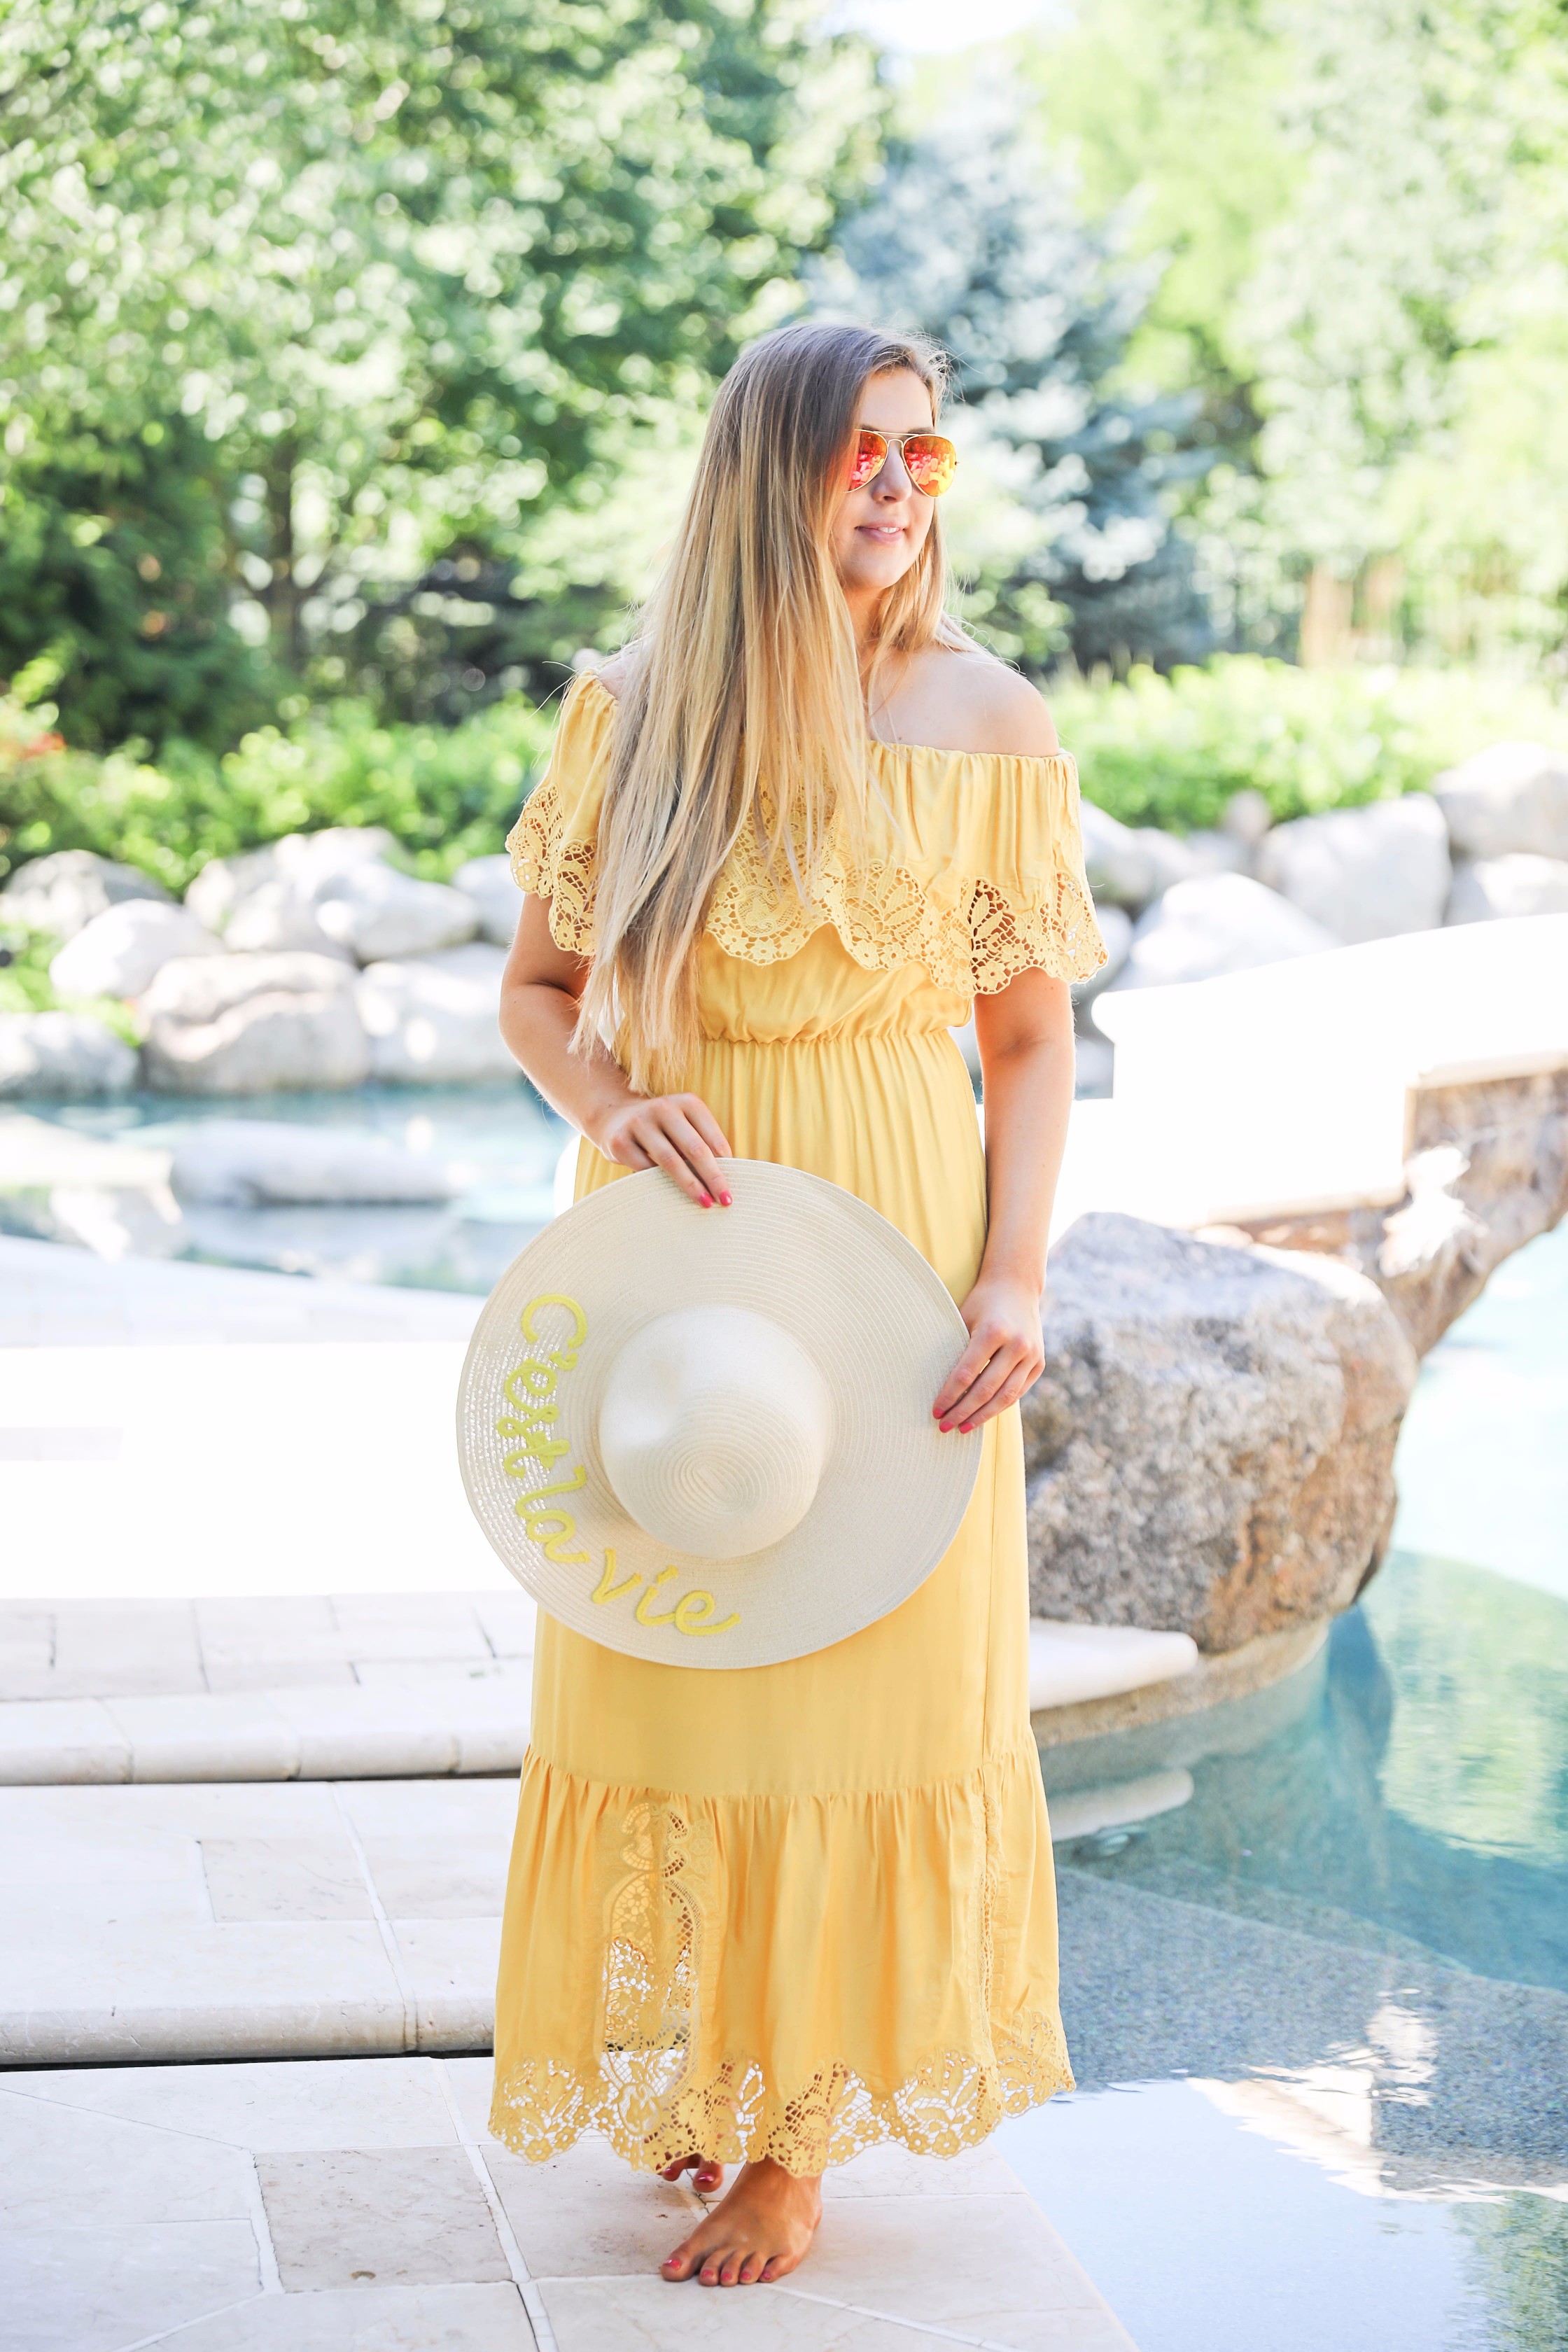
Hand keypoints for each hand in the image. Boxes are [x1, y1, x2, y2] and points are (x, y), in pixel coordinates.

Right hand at [591, 1091, 734, 1208]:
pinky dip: (661, 1184)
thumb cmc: (661, 1128)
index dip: (724, 1162)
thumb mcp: (683, 1125)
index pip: (711, 1135)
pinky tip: (672, 1197)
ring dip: (691, 1185)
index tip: (733, 1184)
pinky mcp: (619, 1141)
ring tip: (705, 1202)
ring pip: (671, 1160)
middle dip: (713, 1177)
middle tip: (725, 1199)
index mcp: (686, 1102)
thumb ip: (702, 1144)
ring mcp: (639, 1123)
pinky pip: (645, 1170)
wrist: (614, 1116)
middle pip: (694, 1148)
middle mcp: (663, 1108)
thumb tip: (724, 1179)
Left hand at [933, 1272, 1044, 1433]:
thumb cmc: (981, 1303)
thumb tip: (936, 1385)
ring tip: (962, 1428)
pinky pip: (1017, 1392)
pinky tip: (982, 1415)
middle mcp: (1016, 1345)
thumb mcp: (963, 1318)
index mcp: (993, 1331)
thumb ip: (954, 1349)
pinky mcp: (1039, 1363)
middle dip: (963, 1412)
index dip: (949, 1395)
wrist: (1016, 1287)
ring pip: (1005, 1397)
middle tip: (944, 1426)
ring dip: (982, 1416)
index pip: (966, 1374)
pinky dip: (999, 1406)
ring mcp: (1031, 1355)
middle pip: (985, 1390)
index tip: (935, 1411)